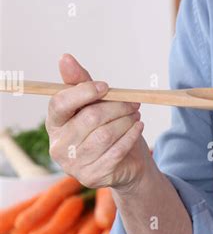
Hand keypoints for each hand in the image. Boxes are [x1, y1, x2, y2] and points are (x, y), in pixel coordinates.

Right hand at [46, 54, 150, 189]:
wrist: (124, 164)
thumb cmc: (105, 128)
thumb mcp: (94, 104)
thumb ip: (80, 83)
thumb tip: (65, 58)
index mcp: (54, 124)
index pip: (59, 103)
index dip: (84, 92)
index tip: (106, 87)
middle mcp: (58, 146)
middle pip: (89, 118)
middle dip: (116, 107)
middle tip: (133, 102)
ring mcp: (73, 165)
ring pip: (105, 135)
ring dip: (126, 121)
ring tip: (136, 115)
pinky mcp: (92, 176)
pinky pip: (116, 151)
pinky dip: (130, 136)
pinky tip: (138, 127)